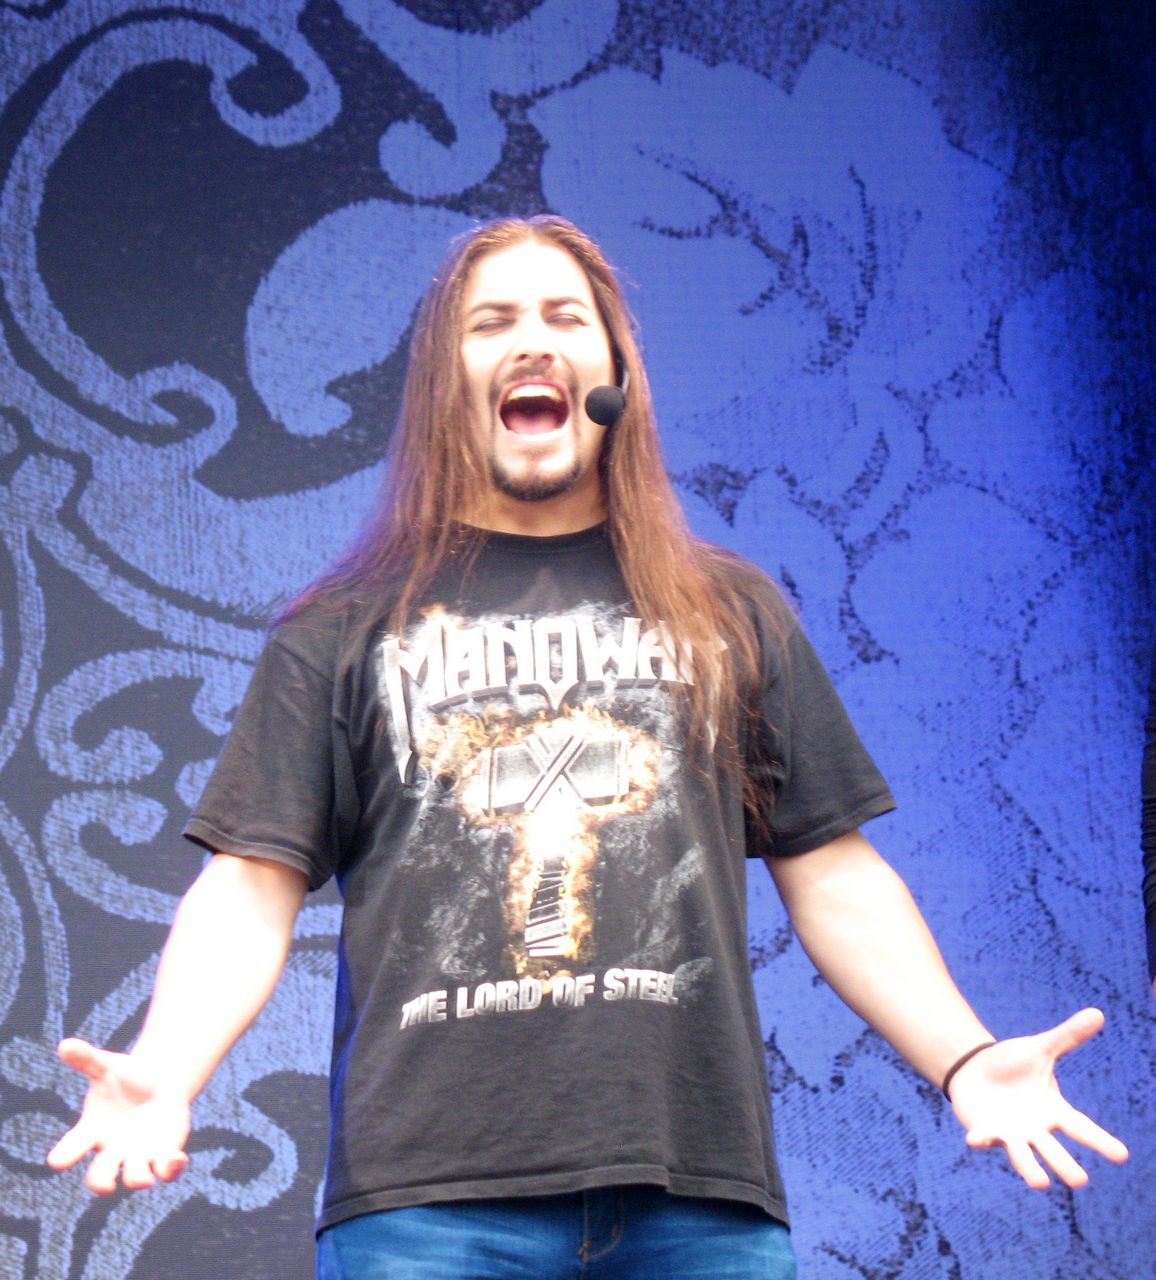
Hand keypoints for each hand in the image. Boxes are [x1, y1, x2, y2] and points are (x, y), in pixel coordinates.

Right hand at [46, 1038, 190, 1193]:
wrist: (158, 1084)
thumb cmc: (125, 1077)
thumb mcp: (108, 1065)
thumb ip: (86, 1058)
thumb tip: (64, 1043)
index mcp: (92, 1130)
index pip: (72, 1148)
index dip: (64, 1156)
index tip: (56, 1161)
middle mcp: (112, 1150)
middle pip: (99, 1178)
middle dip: (101, 1183)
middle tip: (105, 1185)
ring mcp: (138, 1156)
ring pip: (135, 1179)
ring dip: (138, 1179)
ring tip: (143, 1178)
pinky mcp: (163, 1155)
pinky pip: (167, 1171)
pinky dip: (171, 1168)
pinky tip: (178, 1158)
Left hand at [947, 1007, 1128, 1188]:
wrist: (976, 1069)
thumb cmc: (1012, 1063)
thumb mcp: (1040, 1049)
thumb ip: (1067, 1036)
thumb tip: (1098, 1013)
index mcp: (1054, 1111)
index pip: (1081, 1127)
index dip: (1100, 1141)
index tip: (1122, 1155)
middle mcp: (1036, 1129)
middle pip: (1054, 1151)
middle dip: (1066, 1166)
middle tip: (1079, 1181)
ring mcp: (1011, 1134)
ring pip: (1023, 1157)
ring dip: (1030, 1169)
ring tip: (1040, 1184)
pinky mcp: (986, 1131)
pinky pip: (984, 1139)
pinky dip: (981, 1140)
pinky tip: (975, 1141)